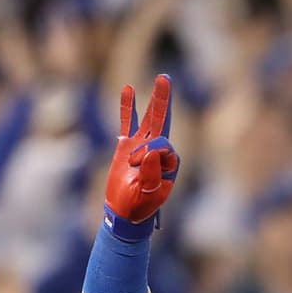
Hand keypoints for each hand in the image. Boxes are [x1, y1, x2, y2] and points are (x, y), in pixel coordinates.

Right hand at [104, 74, 179, 234]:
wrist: (124, 214)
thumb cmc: (138, 208)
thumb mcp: (146, 195)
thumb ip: (151, 175)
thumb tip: (152, 151)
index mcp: (168, 164)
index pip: (162, 145)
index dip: (148, 151)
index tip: (134, 164)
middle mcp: (158, 153)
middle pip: (163, 122)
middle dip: (164, 101)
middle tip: (165, 79)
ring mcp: (142, 146)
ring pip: (149, 119)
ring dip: (155, 100)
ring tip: (162, 79)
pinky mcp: (126, 146)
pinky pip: (128, 123)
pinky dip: (128, 108)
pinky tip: (128, 89)